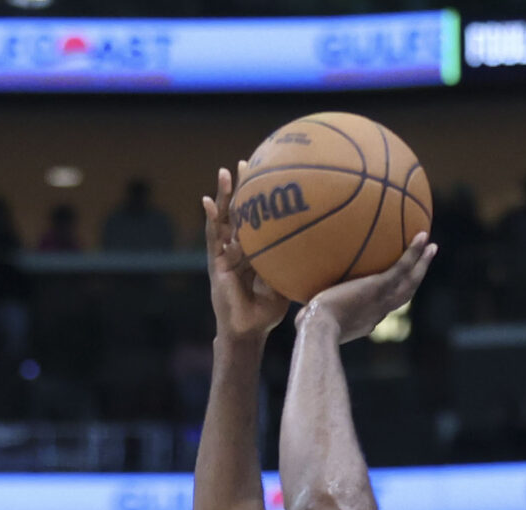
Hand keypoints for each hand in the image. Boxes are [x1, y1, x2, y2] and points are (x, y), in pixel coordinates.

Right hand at [204, 165, 289, 345]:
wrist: (247, 331)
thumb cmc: (268, 312)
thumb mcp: (287, 282)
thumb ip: (295, 264)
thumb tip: (319, 246)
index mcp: (256, 251)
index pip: (258, 219)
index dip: (261, 199)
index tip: (269, 174)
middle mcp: (239, 249)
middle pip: (239, 212)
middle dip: (241, 187)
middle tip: (246, 163)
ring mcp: (226, 254)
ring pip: (224, 219)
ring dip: (223, 195)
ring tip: (224, 172)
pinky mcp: (216, 263)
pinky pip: (212, 237)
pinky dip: (210, 218)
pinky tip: (206, 201)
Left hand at [296, 234, 434, 344]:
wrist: (319, 328)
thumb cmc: (309, 328)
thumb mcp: (311, 318)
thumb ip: (311, 311)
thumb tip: (299, 306)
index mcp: (366, 320)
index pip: (382, 307)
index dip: (389, 297)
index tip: (392, 286)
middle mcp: (379, 312)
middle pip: (404, 294)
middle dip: (415, 278)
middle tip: (424, 262)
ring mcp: (382, 299)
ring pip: (411, 280)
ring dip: (423, 263)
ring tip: (431, 246)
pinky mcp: (380, 286)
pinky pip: (403, 266)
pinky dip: (414, 252)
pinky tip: (421, 235)